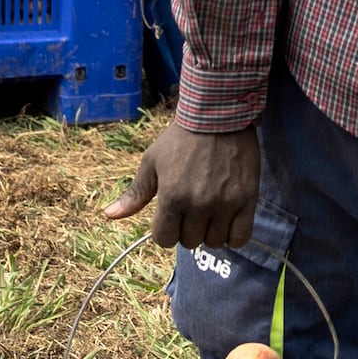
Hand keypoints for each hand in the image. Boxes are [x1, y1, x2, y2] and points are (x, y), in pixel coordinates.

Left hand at [103, 116, 263, 252]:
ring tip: (211, 214)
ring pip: (215, 241)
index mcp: (172, 197)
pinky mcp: (247, 199)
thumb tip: (110, 216)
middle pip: (190, 242)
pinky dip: (233, 235)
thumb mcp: (151, 163)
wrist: (217, 116)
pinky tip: (228, 221)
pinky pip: (241, 236)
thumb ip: (135, 194)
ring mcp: (225, 202)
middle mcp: (199, 203)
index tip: (172, 218)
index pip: (165, 240)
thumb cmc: (180, 140)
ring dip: (210, 232)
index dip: (166, 231)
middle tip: (192, 211)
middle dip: (188, 230)